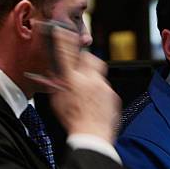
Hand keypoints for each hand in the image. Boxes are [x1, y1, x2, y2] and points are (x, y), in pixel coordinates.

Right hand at [47, 26, 119, 142]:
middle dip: (86, 60)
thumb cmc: (74, 122)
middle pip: (92, 59)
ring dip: (92, 80)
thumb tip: (56, 75)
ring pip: (99, 75)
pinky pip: (106, 89)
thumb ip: (57, 85)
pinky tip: (94, 104)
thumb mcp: (57, 102)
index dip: (64, 40)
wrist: (93, 137)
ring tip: (86, 95)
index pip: (67, 54)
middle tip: (81, 68)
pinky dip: (100, 93)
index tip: (62, 31)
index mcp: (73, 81)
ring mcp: (104, 88)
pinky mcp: (113, 96)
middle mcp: (91, 81)